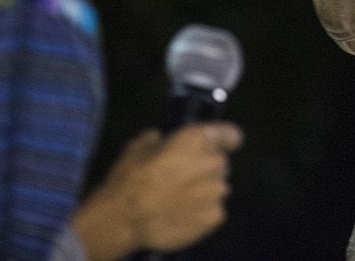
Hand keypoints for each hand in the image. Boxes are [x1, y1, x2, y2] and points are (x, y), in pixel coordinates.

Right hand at [70, 121, 243, 260]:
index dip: (225, 140)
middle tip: (182, 179)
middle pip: (220, 164)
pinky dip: (202, 213)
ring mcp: (216, 192)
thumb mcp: (139, 146)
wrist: (123, 219)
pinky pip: (214, 211)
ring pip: (217, 188)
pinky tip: (182, 216)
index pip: (230, 135)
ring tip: (179, 201)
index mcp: (196, 140)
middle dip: (205, 169)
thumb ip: (161, 140)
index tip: (219, 146)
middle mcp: (212, 163)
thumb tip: (164, 141)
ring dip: (204, 192)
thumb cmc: (129, 178)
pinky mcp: (215, 217)